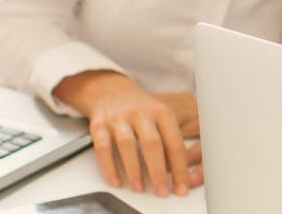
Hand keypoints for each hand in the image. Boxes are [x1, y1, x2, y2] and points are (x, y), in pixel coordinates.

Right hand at [52, 71, 202, 196]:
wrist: (111, 90)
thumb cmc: (141, 109)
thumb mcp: (161, 118)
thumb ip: (169, 141)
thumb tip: (179, 171)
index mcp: (162, 112)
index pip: (174, 142)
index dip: (180, 167)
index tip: (182, 186)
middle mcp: (141, 113)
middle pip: (152, 143)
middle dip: (158, 171)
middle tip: (163, 191)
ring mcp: (119, 118)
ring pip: (127, 144)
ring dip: (134, 169)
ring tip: (140, 188)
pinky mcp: (99, 125)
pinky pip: (103, 147)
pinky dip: (109, 166)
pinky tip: (116, 181)